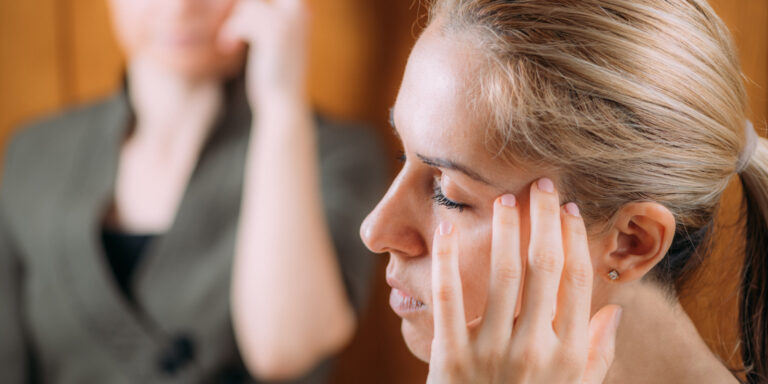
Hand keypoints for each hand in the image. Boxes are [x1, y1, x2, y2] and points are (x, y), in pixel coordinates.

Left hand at [218, 0, 308, 109]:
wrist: (284, 103)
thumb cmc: (276, 74)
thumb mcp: (275, 40)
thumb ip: (263, 18)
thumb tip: (240, 4)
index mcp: (301, 10)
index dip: (248, 7)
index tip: (239, 25)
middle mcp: (299, 10)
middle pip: (254, 0)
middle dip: (241, 13)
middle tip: (231, 30)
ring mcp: (287, 21)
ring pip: (247, 7)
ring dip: (234, 24)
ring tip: (230, 41)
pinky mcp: (273, 34)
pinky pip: (241, 21)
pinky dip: (230, 34)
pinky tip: (227, 47)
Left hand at [427, 178, 622, 383]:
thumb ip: (596, 355)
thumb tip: (615, 310)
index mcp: (567, 355)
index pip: (575, 281)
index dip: (573, 240)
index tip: (568, 210)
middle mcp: (535, 350)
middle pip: (543, 269)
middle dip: (543, 220)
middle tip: (540, 185)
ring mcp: (491, 354)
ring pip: (501, 276)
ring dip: (504, 231)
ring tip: (504, 199)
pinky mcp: (450, 358)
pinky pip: (447, 300)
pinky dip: (445, 261)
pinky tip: (442, 230)